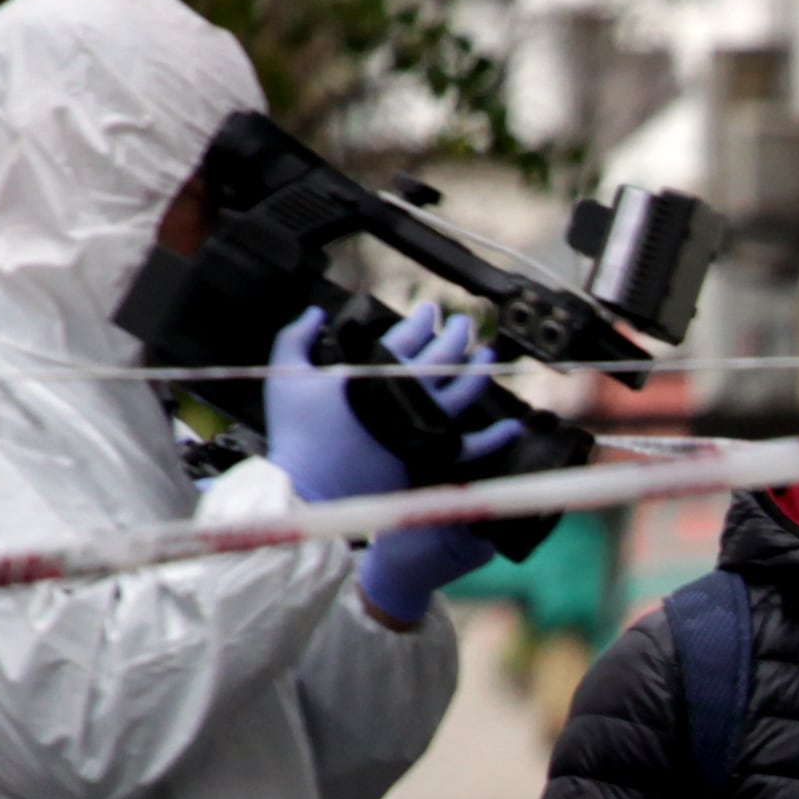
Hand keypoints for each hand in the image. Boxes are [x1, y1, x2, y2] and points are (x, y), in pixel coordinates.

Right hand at [264, 301, 513, 508]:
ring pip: (463, 393)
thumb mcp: (286, 374)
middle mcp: (406, 395)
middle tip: (465, 325)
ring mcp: (422, 427)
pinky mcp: (428, 458)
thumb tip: (315, 312)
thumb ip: (297, 335)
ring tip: (487, 356)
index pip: (409, 335)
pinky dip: (493, 439)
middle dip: (457, 335)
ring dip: (479, 371)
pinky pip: (470, 448)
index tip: (431, 311)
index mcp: (375, 370)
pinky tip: (513, 427)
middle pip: (444, 357)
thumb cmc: (295, 432)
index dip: (423, 320)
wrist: (308, 486)